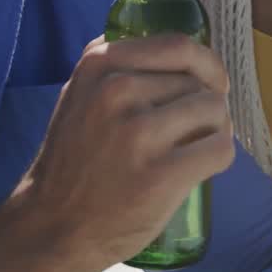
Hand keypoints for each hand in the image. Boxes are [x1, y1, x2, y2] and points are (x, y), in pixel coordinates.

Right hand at [21, 34, 235, 271]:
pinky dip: (219, 157)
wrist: (51, 226)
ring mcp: (139, 132)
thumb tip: (189, 54)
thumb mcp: (82, 95)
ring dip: (216, 130)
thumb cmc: (74, 161)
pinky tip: (200, 168)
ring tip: (194, 149)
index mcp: (100, 64)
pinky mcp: (161, 172)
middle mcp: (117, 90)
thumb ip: (123, 67)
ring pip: (215, 111)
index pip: (179, 46)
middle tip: (191, 131)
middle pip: (200, 82)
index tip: (207, 85)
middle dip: (207, 104)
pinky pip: (220, 148)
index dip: (204, 66)